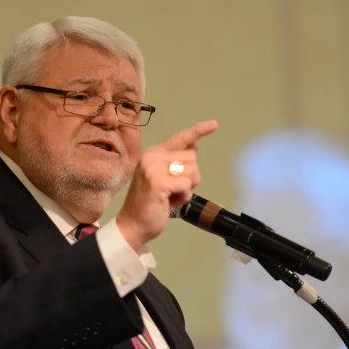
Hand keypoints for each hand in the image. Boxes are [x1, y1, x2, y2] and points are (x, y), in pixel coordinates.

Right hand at [116, 120, 217, 249]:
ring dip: (187, 188)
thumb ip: (177, 162)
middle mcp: (153, 156)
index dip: (199, 130)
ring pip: (192, 171)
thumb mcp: (165, 179)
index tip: (214, 124)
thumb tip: (195, 146)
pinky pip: (186, 185)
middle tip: (173, 190)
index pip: (181, 138)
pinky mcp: (158, 182)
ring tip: (169, 196)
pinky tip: (169, 202)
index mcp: (154, 153)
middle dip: (190, 177)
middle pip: (192, 158)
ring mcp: (154, 168)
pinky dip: (183, 197)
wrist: (133, 224)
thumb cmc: (151, 204)